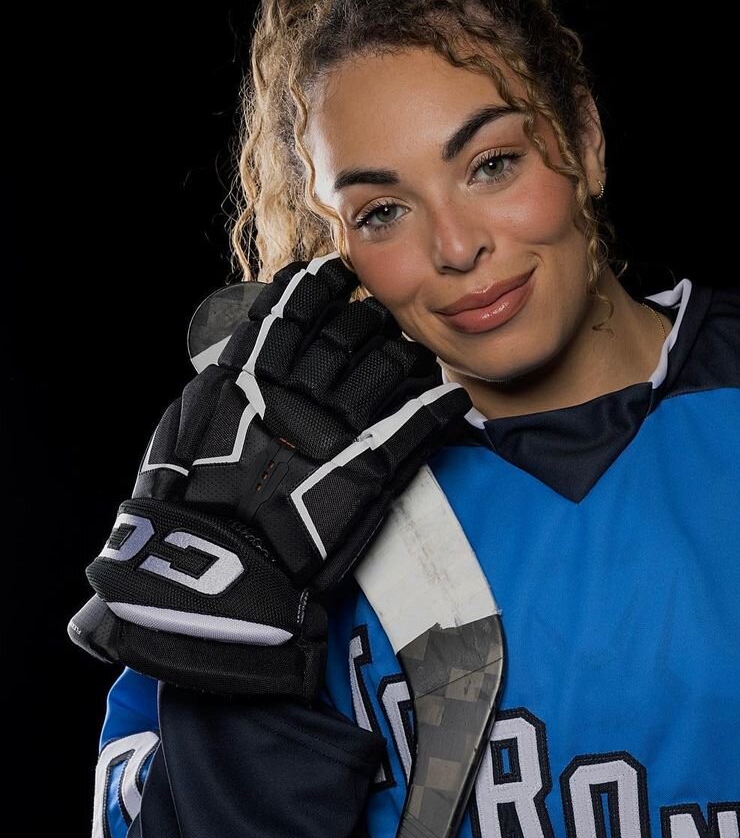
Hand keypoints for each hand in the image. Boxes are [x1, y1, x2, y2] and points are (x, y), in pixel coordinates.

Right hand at [69, 252, 471, 702]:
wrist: (220, 562)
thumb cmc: (190, 498)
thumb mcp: (188, 422)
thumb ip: (224, 380)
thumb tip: (243, 353)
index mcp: (254, 372)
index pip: (297, 307)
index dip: (324, 286)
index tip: (339, 275)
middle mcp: (303, 388)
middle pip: (353, 330)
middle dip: (371, 318)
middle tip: (382, 319)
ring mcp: (343, 426)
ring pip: (392, 365)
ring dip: (408, 354)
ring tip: (415, 355)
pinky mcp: (375, 468)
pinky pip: (421, 422)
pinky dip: (441, 405)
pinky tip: (453, 398)